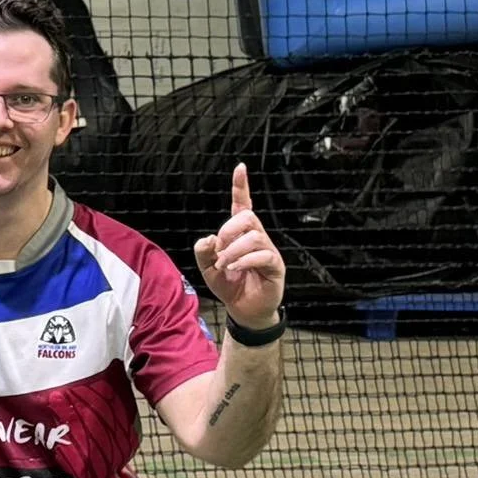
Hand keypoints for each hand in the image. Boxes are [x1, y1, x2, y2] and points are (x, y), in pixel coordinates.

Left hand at [194, 164, 284, 327]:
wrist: (243, 309)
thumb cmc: (228, 284)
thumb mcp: (207, 268)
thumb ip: (203, 252)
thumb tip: (209, 238)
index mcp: (240, 234)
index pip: (242, 205)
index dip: (241, 187)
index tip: (240, 168)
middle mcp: (256, 237)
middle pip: (248, 217)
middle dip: (228, 229)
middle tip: (218, 249)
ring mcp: (267, 250)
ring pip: (254, 236)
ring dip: (233, 250)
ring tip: (224, 265)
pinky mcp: (275, 265)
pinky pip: (262, 255)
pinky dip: (243, 261)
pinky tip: (233, 269)